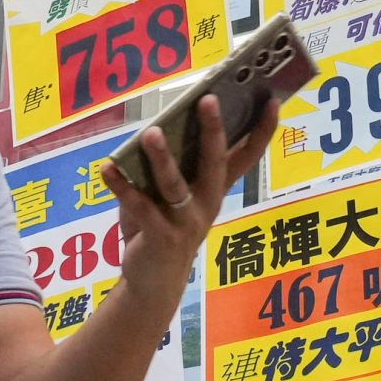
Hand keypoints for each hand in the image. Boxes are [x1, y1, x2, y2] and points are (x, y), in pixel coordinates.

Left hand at [110, 92, 277, 297]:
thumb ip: (175, 165)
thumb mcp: (176, 195)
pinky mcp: (161, 236)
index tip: (272, 102)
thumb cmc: (166, 226)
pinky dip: (122, 187)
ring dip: (162, 158)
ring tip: (151, 133)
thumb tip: (159, 124)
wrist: (155, 280)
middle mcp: (207, 203)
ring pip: (175, 185)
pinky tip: (107, 169)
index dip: (261, 131)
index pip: (246, 157)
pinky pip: (140, 208)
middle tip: (208, 100)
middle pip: (214, 163)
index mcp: (215, 189)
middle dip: (212, 130)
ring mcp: (186, 222)